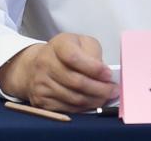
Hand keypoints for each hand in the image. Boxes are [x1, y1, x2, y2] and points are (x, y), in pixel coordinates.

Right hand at [0, 33, 117, 112]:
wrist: (38, 65)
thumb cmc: (66, 52)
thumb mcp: (82, 42)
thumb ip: (93, 53)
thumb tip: (103, 73)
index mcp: (59, 44)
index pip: (74, 58)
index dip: (94, 68)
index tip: (108, 74)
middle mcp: (46, 63)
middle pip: (76, 81)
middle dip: (99, 89)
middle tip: (113, 90)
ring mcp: (41, 83)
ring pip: (73, 98)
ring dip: (94, 100)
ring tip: (106, 97)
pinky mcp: (41, 100)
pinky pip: (67, 108)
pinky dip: (83, 108)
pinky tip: (92, 102)